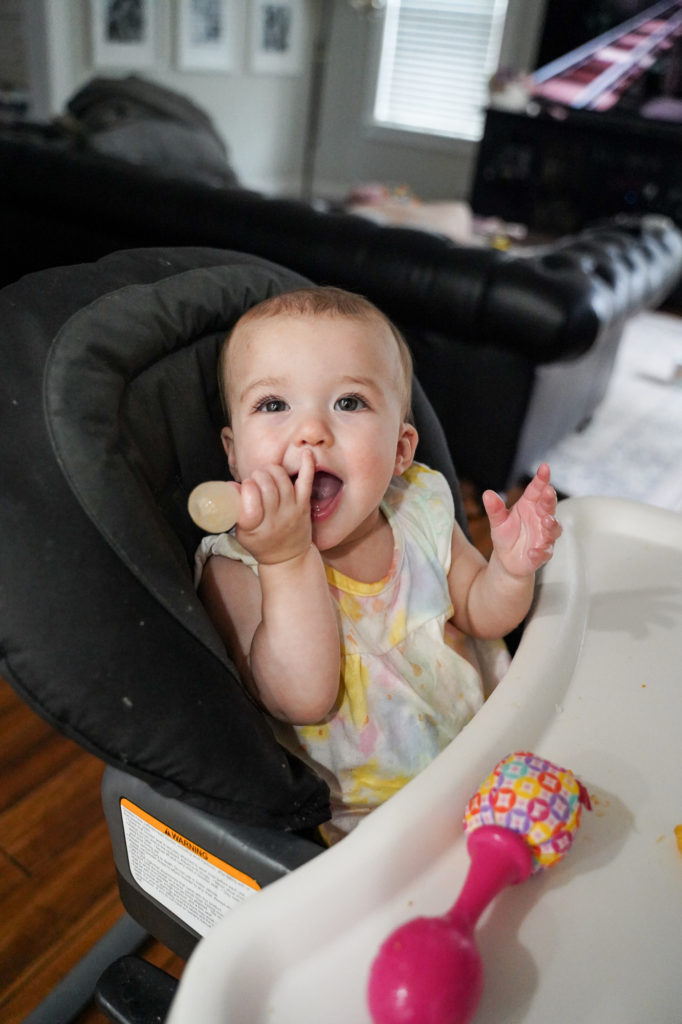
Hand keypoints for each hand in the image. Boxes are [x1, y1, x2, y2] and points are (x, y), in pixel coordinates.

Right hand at [235, 448, 315, 565]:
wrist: (288, 558)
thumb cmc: (260, 543)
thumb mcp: (241, 532)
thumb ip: (235, 509)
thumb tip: (231, 485)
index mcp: (255, 526)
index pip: (250, 498)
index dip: (246, 486)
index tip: (244, 486)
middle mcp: (275, 518)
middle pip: (266, 485)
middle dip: (258, 475)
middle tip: (255, 479)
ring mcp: (291, 511)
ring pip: (281, 480)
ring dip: (271, 471)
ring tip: (266, 475)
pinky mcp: (304, 506)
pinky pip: (307, 482)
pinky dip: (307, 466)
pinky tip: (305, 454)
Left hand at [482, 463, 561, 577]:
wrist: (507, 560)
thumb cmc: (506, 535)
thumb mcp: (497, 521)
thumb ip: (495, 509)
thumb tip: (487, 494)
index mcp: (530, 505)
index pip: (537, 489)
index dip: (542, 479)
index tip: (544, 467)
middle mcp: (540, 518)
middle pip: (548, 506)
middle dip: (549, 499)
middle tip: (548, 491)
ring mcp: (544, 536)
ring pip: (553, 529)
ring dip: (551, 524)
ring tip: (546, 521)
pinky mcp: (542, 553)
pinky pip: (543, 553)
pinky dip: (539, 552)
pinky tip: (533, 552)